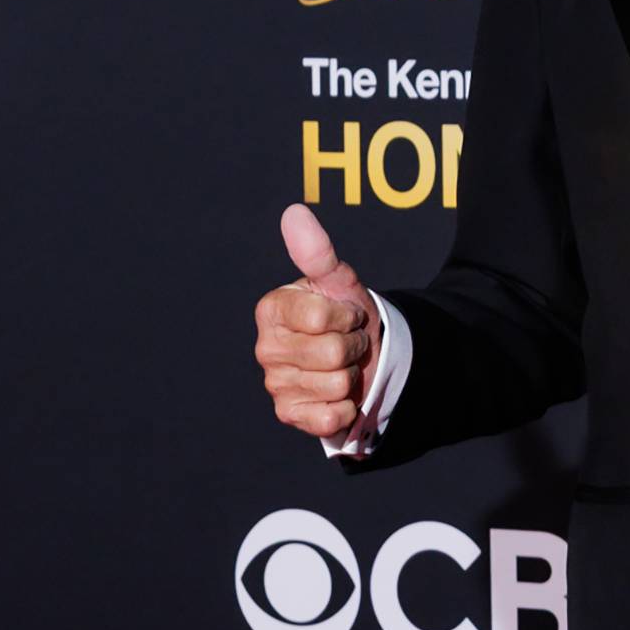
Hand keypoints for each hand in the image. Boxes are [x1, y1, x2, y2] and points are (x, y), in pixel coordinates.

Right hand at [253, 203, 383, 442]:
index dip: (347, 316)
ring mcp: (275, 384)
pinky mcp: (290, 415)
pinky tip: (337, 395)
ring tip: (343, 365)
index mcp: (271, 310)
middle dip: (353, 345)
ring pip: (337, 383)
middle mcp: (266, 348)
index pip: (320, 318)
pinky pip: (330, 417)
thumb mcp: (339, 282)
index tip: (344, 315)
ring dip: (352, 374)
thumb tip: (295, 212)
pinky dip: (346, 408)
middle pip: (332, 353)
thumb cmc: (346, 314)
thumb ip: (317, 251)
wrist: (362, 355)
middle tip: (348, 341)